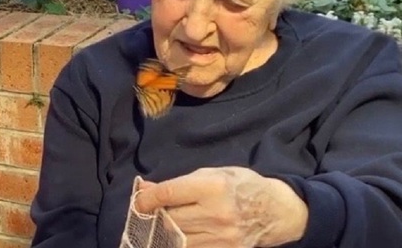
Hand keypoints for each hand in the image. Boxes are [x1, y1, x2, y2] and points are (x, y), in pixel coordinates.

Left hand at [135, 167, 307, 247]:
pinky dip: (181, 243)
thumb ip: (178, 183)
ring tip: (169, 222)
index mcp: (213, 187)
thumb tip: (145, 188)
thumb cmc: (241, 186)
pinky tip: (181, 235)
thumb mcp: (212, 174)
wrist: (276, 210)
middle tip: (155, 210)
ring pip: (178, 238)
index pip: (168, 194)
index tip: (139, 201)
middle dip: (158, 214)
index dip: (147, 198)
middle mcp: (217, 214)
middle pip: (170, 218)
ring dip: (167, 230)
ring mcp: (222, 237)